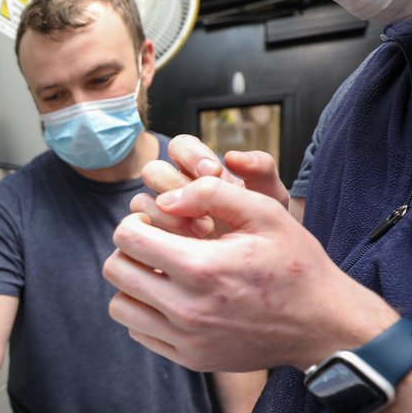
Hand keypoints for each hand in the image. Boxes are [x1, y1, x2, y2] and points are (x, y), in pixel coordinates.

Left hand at [103, 176, 396, 371]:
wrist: (323, 324)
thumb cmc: (295, 263)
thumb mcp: (266, 213)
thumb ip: (210, 193)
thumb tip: (164, 199)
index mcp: (202, 268)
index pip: (127, 238)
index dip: (135, 222)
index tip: (156, 222)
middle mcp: (187, 309)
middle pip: (115, 271)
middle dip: (128, 250)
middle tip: (154, 245)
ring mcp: (187, 339)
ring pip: (120, 307)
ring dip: (132, 285)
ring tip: (160, 274)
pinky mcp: (190, 360)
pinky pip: (139, 333)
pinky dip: (146, 314)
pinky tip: (173, 299)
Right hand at [132, 135, 288, 238]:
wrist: (259, 266)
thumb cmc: (264, 227)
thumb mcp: (270, 198)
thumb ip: (261, 170)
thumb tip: (233, 156)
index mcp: (199, 170)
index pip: (179, 146)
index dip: (190, 154)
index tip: (212, 171)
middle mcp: (175, 190)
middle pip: (153, 171)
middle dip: (174, 185)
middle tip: (203, 203)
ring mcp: (162, 217)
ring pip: (141, 202)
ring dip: (166, 214)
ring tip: (202, 232)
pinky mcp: (154, 242)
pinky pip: (141, 232)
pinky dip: (160, 237)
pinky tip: (187, 249)